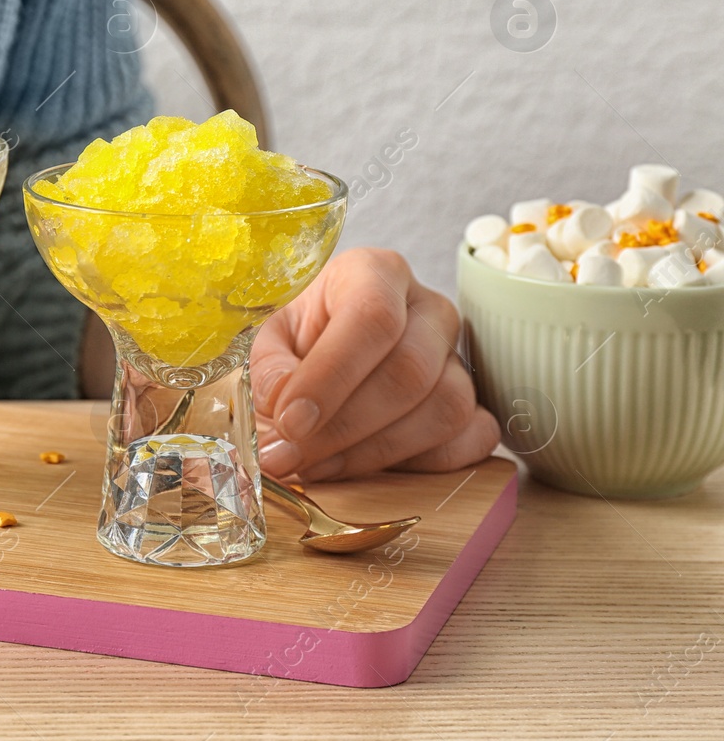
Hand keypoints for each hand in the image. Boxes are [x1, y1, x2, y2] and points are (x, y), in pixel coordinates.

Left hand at [249, 247, 499, 480]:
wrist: (317, 356)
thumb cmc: (293, 339)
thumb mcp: (265, 339)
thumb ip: (269, 368)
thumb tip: (284, 405)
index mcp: (374, 273)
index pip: (372, 318)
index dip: (331, 376)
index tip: (291, 421)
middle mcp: (427, 308)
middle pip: (409, 371)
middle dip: (344, 427)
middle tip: (292, 456)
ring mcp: (459, 356)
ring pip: (445, 409)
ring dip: (374, 452)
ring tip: (317, 465)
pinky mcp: (477, 402)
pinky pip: (474, 438)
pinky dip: (423, 465)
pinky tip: (367, 468)